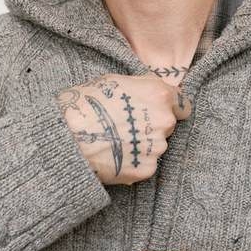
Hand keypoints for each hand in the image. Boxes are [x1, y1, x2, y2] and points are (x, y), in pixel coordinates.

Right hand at [56, 73, 192, 184]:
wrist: (67, 138)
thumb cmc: (85, 104)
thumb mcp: (115, 80)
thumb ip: (143, 86)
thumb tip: (152, 91)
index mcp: (160, 95)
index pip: (183, 105)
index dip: (169, 108)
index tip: (156, 111)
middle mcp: (164, 122)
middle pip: (168, 126)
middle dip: (152, 126)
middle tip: (126, 125)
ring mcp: (156, 148)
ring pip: (157, 146)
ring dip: (143, 145)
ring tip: (116, 141)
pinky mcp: (146, 170)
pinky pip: (145, 164)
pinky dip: (134, 162)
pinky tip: (115, 155)